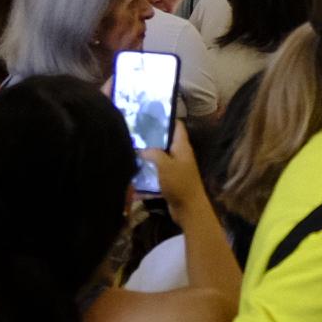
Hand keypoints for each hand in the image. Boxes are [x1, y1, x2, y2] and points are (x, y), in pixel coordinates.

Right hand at [145, 123, 210, 240]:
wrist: (189, 208)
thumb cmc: (179, 183)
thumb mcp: (165, 165)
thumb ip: (154, 153)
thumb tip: (142, 148)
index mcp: (182, 146)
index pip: (177, 126)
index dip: (166, 117)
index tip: (150, 113)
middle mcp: (180, 154)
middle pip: (167, 139)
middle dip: (154, 135)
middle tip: (135, 129)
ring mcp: (176, 166)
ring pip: (162, 154)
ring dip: (150, 151)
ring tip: (133, 144)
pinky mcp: (171, 178)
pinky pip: (159, 167)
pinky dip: (150, 165)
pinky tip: (137, 163)